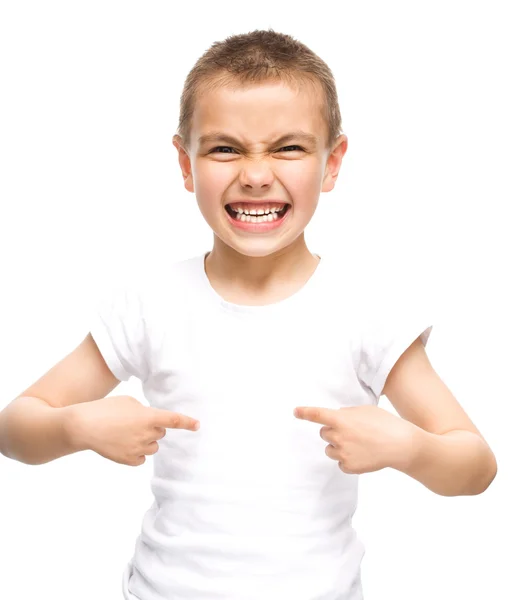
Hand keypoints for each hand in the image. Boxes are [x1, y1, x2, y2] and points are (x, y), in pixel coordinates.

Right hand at [69, 395, 199, 466]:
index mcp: (148, 417)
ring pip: (153, 446)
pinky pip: (142, 458)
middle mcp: (146, 434)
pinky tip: (123, 445)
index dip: (187, 423)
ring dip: (146, 441)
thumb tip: (151, 422)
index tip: (197, 426)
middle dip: (153, 428)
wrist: (83, 426)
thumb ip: (144, 412)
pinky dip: (137, 453)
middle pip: (161, 433)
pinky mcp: (129, 460)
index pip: (174, 420)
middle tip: (133, 422)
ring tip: (126, 434)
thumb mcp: (129, 402)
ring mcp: (138, 449)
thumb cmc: (105, 409)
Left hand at [293, 405, 416, 474]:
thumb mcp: (365, 410)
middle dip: (333, 431)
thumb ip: (347, 413)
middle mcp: (339, 436)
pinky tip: (362, 455)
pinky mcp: (349, 467)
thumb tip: (337, 417)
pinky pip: (340, 463)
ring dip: (339, 446)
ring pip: (330, 449)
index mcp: (341, 420)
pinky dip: (348, 459)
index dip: (305, 413)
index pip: (317, 415)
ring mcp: (343, 453)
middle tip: (352, 431)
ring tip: (359, 444)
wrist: (402, 445)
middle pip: (324, 433)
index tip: (295, 412)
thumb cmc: (385, 424)